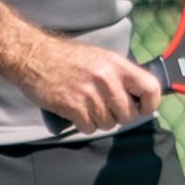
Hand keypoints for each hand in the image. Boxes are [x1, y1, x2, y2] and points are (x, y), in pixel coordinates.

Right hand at [20, 35, 162, 133]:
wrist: (33, 56)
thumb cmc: (68, 58)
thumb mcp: (100, 58)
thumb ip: (120, 75)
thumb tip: (140, 95)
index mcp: (117, 65)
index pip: (150, 88)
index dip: (150, 104)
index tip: (141, 108)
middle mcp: (106, 79)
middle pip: (128, 114)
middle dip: (119, 116)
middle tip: (106, 107)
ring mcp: (89, 94)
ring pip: (108, 123)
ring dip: (99, 120)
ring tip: (87, 105)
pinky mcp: (72, 107)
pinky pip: (89, 128)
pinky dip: (84, 124)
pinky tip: (76, 112)